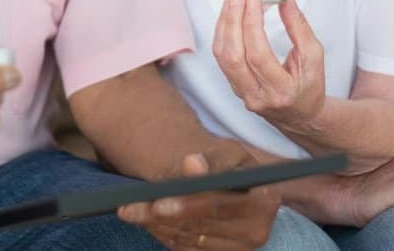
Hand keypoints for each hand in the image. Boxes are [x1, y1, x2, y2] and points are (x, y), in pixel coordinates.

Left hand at [117, 140, 278, 249]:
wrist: (237, 185)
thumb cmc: (231, 165)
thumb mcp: (227, 153)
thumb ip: (211, 158)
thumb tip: (192, 162)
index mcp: (264, 201)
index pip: (218, 205)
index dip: (186, 204)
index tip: (156, 202)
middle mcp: (256, 231)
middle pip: (200, 227)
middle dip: (160, 217)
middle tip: (129, 208)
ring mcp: (240, 249)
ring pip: (189, 240)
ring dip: (157, 227)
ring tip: (132, 211)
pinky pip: (187, 250)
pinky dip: (164, 235)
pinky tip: (147, 220)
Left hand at [212, 0, 324, 129]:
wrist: (300, 116)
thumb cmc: (310, 85)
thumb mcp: (314, 56)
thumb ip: (298, 26)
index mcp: (282, 91)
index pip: (258, 56)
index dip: (252, 24)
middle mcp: (257, 96)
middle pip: (234, 56)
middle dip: (233, 20)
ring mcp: (242, 94)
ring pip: (223, 56)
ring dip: (225, 23)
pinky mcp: (233, 87)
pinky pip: (222, 58)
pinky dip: (223, 32)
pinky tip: (229, 14)